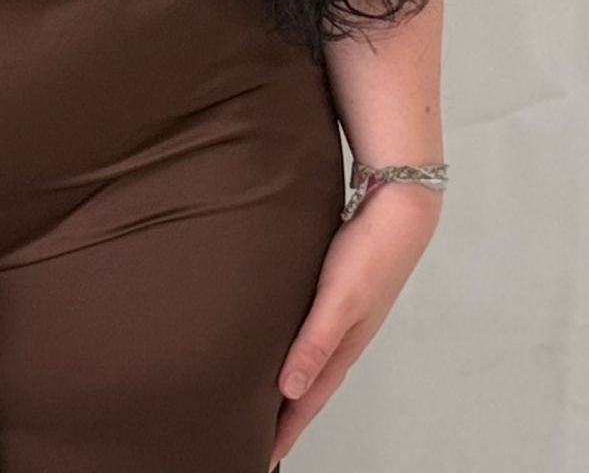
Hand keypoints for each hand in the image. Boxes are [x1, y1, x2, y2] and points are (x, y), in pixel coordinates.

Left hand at [268, 184, 442, 469]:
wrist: (398, 206)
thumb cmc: (371, 253)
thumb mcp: (339, 301)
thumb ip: (315, 343)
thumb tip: (289, 391)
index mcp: (344, 346)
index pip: (309, 400)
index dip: (286, 429)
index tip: (261, 457)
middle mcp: (343, 335)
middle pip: (309, 386)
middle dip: (285, 415)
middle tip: (255, 436)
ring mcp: (342, 313)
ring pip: (309, 358)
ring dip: (289, 382)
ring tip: (263, 398)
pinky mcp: (337, 289)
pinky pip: (310, 330)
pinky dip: (296, 346)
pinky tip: (280, 339)